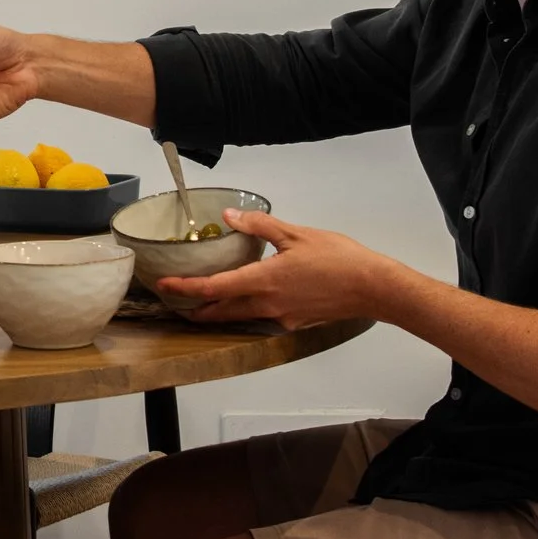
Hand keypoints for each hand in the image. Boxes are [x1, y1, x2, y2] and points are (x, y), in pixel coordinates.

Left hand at [156, 208, 404, 329]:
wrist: (373, 288)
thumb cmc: (339, 260)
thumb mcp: (296, 234)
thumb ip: (260, 226)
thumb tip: (230, 217)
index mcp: (263, 281)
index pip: (212, 288)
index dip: (184, 288)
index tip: (164, 285)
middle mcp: (267, 305)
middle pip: (221, 311)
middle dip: (196, 309)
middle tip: (177, 302)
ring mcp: (281, 317)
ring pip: (241, 317)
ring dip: (220, 311)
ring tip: (204, 302)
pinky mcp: (295, 322)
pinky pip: (262, 317)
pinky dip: (247, 310)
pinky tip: (248, 299)